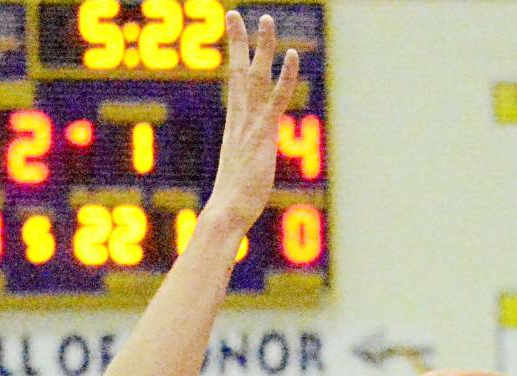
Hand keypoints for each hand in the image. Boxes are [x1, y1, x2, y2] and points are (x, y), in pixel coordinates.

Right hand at [201, 12, 299, 239]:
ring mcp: (250, 127)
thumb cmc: (230, 207)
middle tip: (235, 15)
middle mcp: (239, 122)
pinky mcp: (263, 136)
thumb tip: (238, 186)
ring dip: (261, 48)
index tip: (232, 34)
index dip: (234, 57)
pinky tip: (292, 56)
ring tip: (265, 20)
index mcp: (234, 129)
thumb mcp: (238, 181)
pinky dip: (285, 77)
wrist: (225, 215)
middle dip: (237, 42)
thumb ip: (243, 171)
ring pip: (255, 78)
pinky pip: (276, 100)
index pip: (234, 85)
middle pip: (238, 73)